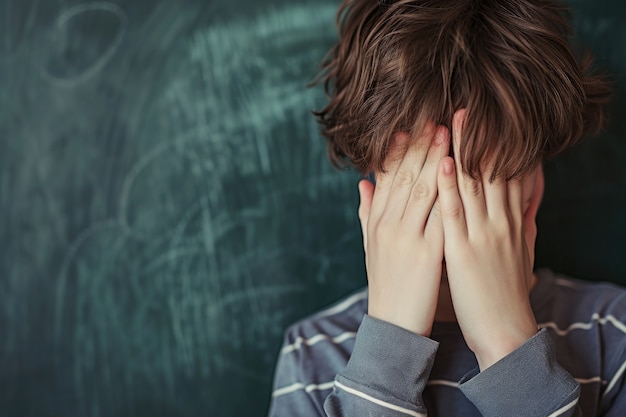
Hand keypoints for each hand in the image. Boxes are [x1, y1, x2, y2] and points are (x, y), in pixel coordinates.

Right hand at [358, 123, 449, 335]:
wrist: (393, 325)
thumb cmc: (386, 284)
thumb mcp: (371, 247)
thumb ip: (367, 212)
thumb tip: (362, 183)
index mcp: (376, 221)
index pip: (385, 177)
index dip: (397, 149)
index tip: (409, 125)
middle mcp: (388, 225)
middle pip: (404, 176)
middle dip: (419, 145)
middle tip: (434, 116)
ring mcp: (406, 238)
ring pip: (422, 188)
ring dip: (435, 157)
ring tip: (448, 132)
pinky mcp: (427, 253)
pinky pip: (441, 216)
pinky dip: (451, 191)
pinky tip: (461, 172)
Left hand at [437, 110, 537, 369]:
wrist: (504, 328)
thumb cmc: (507, 289)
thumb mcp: (522, 247)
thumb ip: (522, 216)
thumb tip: (527, 192)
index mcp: (511, 220)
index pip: (505, 172)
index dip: (496, 143)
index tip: (487, 116)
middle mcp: (500, 221)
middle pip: (490, 169)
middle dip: (479, 136)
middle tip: (468, 104)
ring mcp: (482, 233)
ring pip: (473, 182)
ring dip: (463, 148)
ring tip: (454, 118)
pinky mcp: (464, 250)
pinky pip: (455, 211)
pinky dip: (450, 183)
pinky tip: (444, 159)